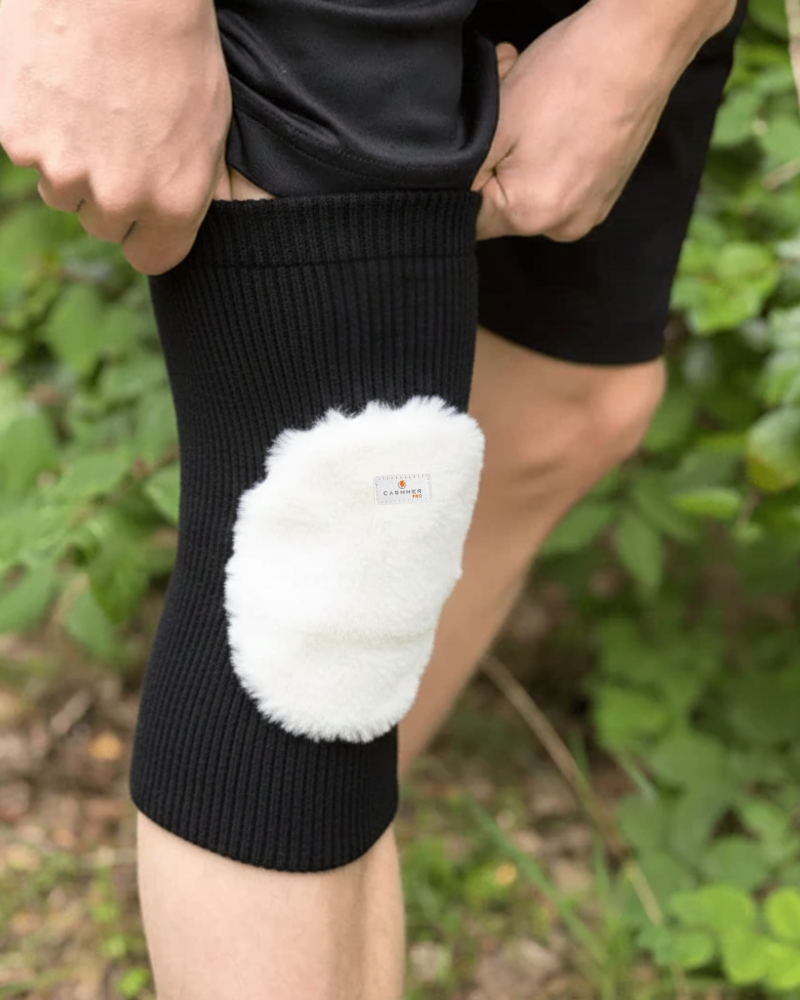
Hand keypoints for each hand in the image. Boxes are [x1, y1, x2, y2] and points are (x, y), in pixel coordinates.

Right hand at [0, 0, 231, 274]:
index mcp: (173, 203)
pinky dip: (36, 125)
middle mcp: (117, 198)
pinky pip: (26, 150)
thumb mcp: (208, 126)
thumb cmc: (174, 44)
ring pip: (60, 190)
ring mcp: (62, 169)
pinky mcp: (17, 136)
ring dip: (69, 161)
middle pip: (102, 223)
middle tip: (115, 136)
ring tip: (87, 103)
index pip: (151, 257)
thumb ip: (187, 184)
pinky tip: (57, 84)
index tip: (142, 210)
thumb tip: (175, 220)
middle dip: (106, 192)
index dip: (146, 232)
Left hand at [473, 0, 725, 241]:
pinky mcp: (605, 193)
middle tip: (504, 110)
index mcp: (529, 217)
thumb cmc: (564, 77)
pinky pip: (560, 182)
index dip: (464, 176)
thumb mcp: (494, 126)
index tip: (479, 137)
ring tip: (534, 108)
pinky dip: (549, 155)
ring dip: (520, 153)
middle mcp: (563, 227)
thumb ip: (465, 175)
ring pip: (529, 191)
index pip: (469, 218)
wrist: (639, 46)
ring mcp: (589, 212)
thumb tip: (451, 197)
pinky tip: (556, 117)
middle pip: (502, 206)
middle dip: (494, 161)